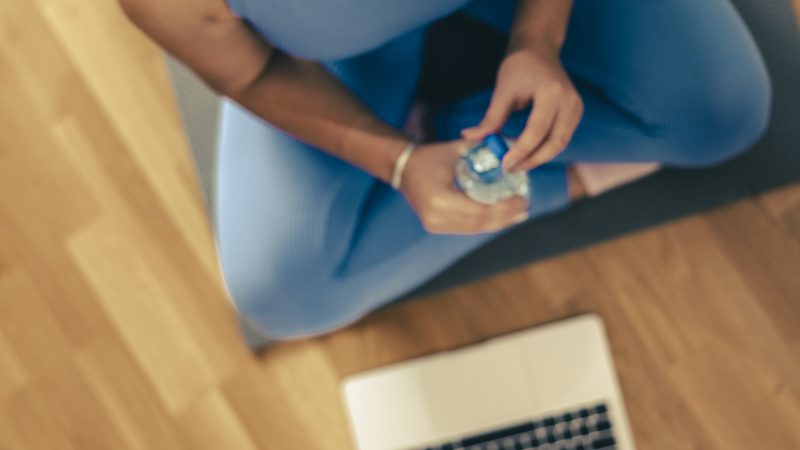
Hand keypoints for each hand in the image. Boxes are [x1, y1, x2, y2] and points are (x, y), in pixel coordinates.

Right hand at [398, 140, 529, 234]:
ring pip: (474, 228)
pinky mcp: (435, 227)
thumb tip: (517, 146)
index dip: (505, 208)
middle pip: (479, 223)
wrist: (403, 167)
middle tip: (525, 207)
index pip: (480, 209)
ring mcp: (434, 225)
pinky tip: (499, 218)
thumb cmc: (431, 155)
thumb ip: (487, 149)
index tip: (523, 199)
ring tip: (517, 215)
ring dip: (497, 223)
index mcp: (441, 198)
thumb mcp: (459, 149)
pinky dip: (484, 223)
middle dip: (505, 217)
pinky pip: (465, 228)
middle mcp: (436, 217)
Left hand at [462, 48, 582, 172]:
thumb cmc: (519, 67)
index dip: (521, 150)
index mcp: (551, 92)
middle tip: (510, 169)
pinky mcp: (575, 113)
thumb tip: (469, 137)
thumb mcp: (502, 90)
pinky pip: (561, 138)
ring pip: (560, 144)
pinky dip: (545, 149)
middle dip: (532, 160)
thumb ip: (490, 118)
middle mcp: (569, 101)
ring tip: (516, 163)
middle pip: (555, 143)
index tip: (505, 164)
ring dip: (538, 157)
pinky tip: (527, 152)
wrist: (539, 50)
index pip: (537, 130)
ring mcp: (576, 107)